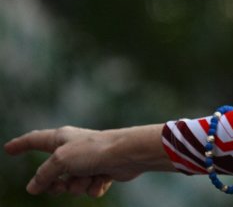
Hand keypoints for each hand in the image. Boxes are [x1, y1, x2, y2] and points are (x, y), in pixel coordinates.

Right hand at [4, 124, 169, 196]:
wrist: (127, 155)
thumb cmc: (94, 150)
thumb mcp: (60, 161)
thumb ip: (43, 175)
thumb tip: (33, 187)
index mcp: (61, 138)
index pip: (35, 140)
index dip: (21, 144)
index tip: (9, 148)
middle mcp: (73, 149)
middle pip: (51, 174)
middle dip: (55, 185)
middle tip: (60, 185)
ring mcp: (88, 161)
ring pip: (71, 185)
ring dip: (78, 185)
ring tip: (90, 176)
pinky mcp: (102, 172)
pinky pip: (89, 188)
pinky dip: (94, 187)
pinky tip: (104, 179)